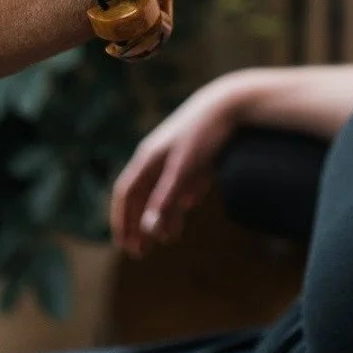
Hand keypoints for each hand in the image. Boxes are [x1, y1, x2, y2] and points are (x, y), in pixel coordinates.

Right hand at [109, 79, 242, 256]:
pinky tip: (189, 204)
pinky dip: (180, 195)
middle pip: (141, 195)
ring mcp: (175, 152)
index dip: (122, 221)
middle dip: (140, 223)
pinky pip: (180, 177)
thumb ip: (165, 200)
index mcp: (147, 158)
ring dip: (161, 214)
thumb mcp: (184, 171)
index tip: (126, 246)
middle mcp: (156, 155)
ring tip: (169, 237)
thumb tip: (148, 231)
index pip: (126, 195)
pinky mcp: (193, 149)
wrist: (230, 102)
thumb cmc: (204, 135)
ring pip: (161, 188)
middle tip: (142, 251)